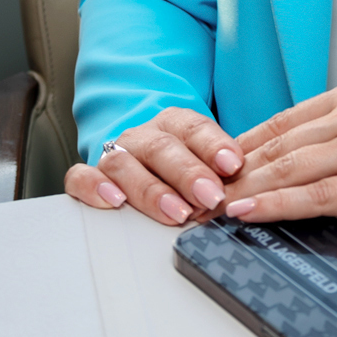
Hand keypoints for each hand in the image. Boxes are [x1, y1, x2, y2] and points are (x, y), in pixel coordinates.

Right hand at [65, 107, 244, 225]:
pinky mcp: (90, 175)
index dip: (215, 145)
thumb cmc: (182, 164)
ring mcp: (116, 154)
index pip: (195, 127)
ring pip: (125, 163)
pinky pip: (81, 176)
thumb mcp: (207, 162)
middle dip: (189, 174)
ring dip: (151, 190)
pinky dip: (94, 187)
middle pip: (163, 148)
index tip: (234, 164)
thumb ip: (224, 172)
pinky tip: (113, 202)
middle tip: (211, 197)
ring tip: (175, 212)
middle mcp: (144, 135)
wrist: (143, 159)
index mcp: (175, 124)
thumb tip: (256, 190)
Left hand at [218, 78, 336, 225]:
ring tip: (205, 209)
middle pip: (276, 145)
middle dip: (229, 172)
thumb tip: (308, 162)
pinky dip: (273, 204)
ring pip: (286, 168)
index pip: (281, 122)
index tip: (210, 169)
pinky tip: (247, 213)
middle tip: (193, 194)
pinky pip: (314, 195)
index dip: (240, 148)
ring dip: (241, 190)